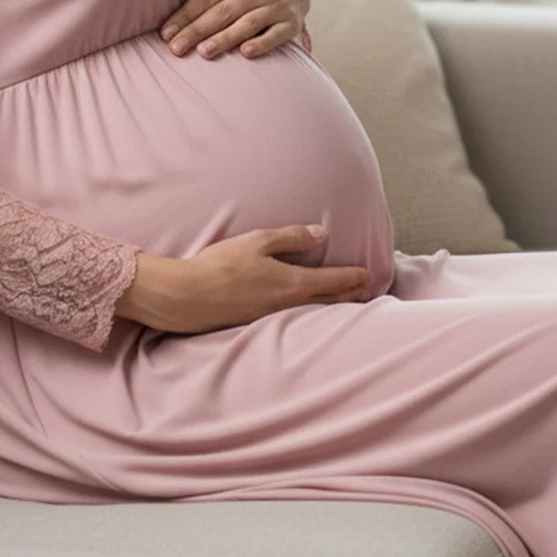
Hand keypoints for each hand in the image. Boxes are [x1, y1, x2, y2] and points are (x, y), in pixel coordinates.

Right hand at [117, 225, 372, 333]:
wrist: (187, 297)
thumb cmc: (221, 265)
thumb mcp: (258, 241)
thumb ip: (292, 237)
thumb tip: (322, 234)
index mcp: (292, 284)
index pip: (333, 281)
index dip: (354, 277)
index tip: (370, 275)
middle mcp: (288, 305)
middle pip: (328, 302)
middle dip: (349, 296)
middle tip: (366, 292)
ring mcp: (272, 317)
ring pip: (312, 312)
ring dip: (332, 307)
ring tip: (345, 303)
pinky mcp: (256, 323)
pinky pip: (294, 317)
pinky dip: (310, 312)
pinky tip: (304, 309)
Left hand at [160, 0, 311, 59]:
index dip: (186, 15)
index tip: (166, 32)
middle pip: (223, 12)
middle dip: (197, 31)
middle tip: (176, 48)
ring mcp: (277, 5)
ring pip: (246, 24)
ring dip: (224, 39)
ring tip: (203, 52)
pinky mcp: (291, 23)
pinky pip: (276, 36)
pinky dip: (262, 44)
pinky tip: (245, 53)